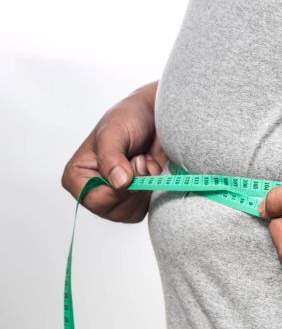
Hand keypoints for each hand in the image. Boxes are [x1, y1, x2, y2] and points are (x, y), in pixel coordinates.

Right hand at [61, 81, 166, 222]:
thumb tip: (120, 183)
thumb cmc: (129, 119)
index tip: (133, 164)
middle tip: (139, 159)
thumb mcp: (114, 132)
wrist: (157, 116)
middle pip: (114, 211)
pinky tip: (152, 168)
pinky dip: (155, 188)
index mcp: (77, 177)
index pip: (94, 200)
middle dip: (135, 185)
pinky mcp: (137, 200)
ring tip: (144, 160)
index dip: (117, 189)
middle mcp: (94, 192)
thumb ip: (112, 158)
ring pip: (132, 212)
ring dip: (146, 185)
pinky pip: (148, 208)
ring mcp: (116, 198)